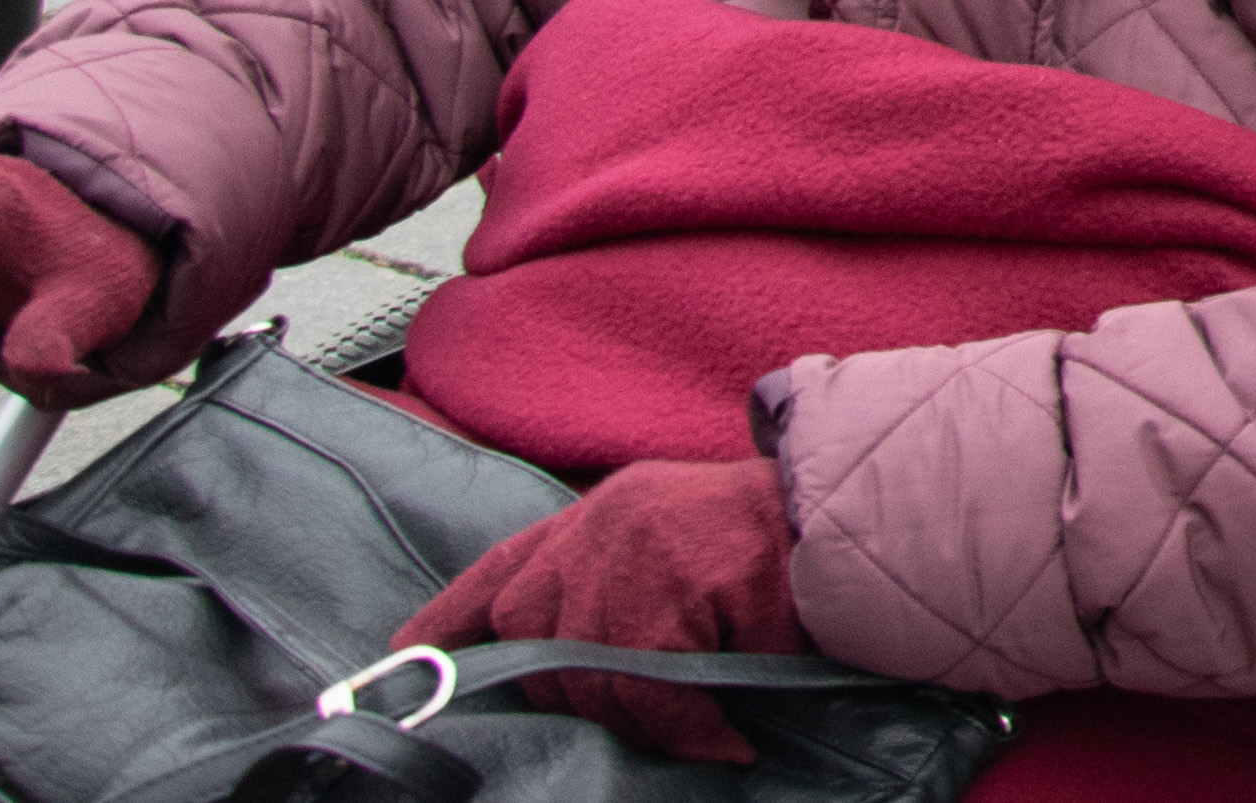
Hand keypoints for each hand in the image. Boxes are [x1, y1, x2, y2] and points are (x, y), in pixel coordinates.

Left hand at [406, 457, 804, 763]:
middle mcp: (597, 528)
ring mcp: (626, 554)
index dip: (445, 622)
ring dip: (639, 718)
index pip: (497, 572)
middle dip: (571, 692)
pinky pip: (647, 691)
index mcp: (594, 517)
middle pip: (527, 634)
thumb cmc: (771, 545)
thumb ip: (605, 587)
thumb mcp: (672, 549)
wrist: (857, 515)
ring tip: (696, 727)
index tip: (398, 658)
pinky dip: (684, 729)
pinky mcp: (665, 591)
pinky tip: (722, 740)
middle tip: (644, 716)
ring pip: (586, 673)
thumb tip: (554, 667)